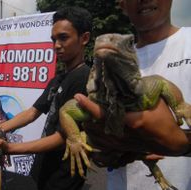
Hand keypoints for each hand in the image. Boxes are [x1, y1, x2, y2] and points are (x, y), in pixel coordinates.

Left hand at [74, 93, 188, 154]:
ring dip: (88, 123)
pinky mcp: (117, 148)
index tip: (77, 96)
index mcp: (128, 121)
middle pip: (92, 124)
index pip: (102, 113)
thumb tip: (122, 81)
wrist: (168, 141)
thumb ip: (137, 93)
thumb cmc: (163, 118)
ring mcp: (117, 143)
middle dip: (85, 113)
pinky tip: (93, 126)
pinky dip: (92, 134)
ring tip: (86, 113)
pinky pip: (97, 142)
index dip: (88, 105)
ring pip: (92, 134)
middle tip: (82, 104)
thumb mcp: (154, 102)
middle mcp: (119, 133)